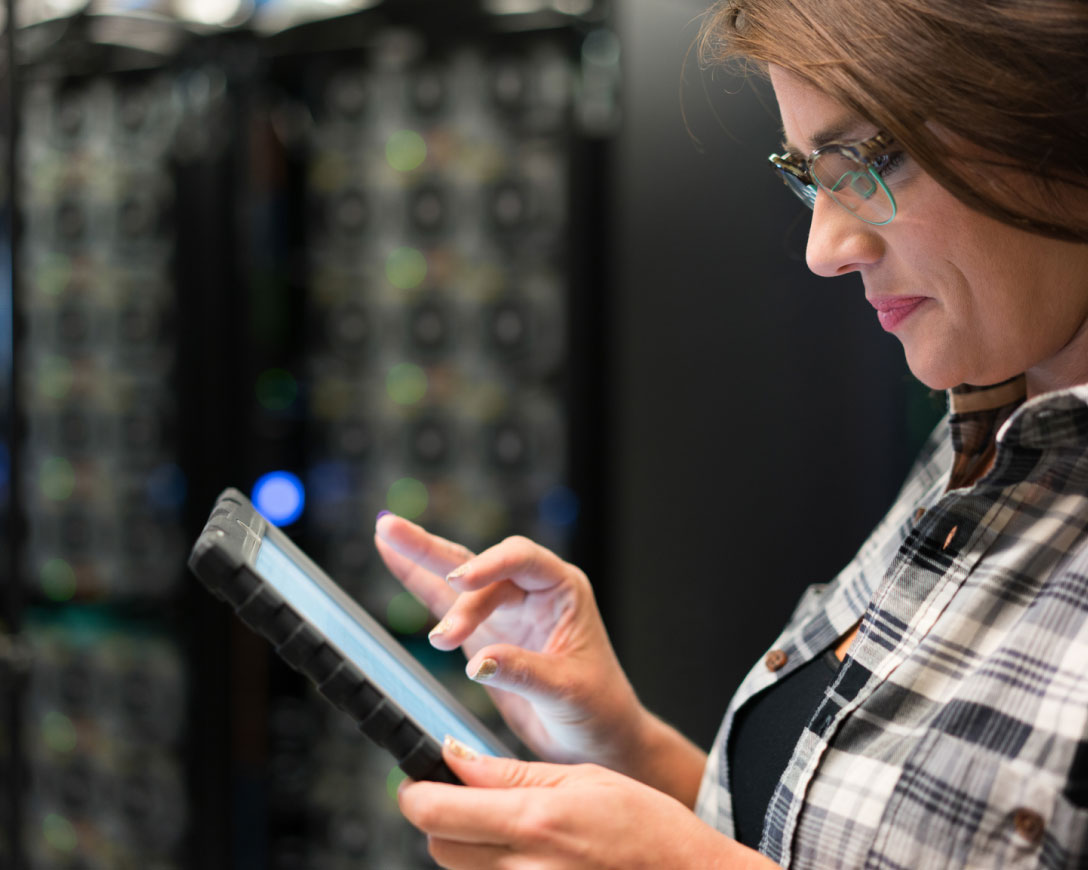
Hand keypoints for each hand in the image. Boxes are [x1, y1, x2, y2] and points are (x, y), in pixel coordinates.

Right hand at [374, 515, 645, 770]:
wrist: (597, 740)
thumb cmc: (598, 710)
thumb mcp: (567, 692)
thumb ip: (523, 673)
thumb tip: (478, 663)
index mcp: (563, 591)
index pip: (522, 560)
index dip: (489, 566)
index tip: (459, 583)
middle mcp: (533, 592)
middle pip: (481, 562)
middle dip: (439, 554)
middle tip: (396, 539)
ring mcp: (506, 610)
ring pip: (459, 578)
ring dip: (422, 559)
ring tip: (385, 532)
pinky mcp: (485, 633)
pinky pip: (447, 602)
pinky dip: (419, 581)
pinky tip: (393, 556)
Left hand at [398, 738, 777, 869]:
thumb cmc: (649, 829)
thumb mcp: (582, 779)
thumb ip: (510, 773)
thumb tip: (453, 756)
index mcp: (534, 824)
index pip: (435, 810)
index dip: (417, 789)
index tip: (422, 776)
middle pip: (438, 844)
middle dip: (444, 816)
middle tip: (474, 797)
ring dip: (470, 846)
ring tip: (517, 830)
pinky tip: (531, 857)